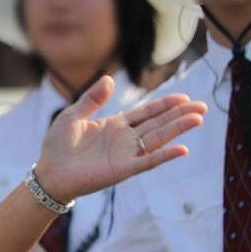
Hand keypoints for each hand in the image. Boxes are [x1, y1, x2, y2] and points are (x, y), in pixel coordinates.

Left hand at [35, 76, 206, 201]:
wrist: (49, 174)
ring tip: (198, 118)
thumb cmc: (57, 147)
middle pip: (158, 124)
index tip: (184, 97)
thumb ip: (91, 99)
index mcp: (115, 125)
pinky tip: (181, 149)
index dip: (165, 105)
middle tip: (201, 106)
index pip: (146, 113)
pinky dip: (164, 156)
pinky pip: (147, 162)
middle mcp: (125, 139)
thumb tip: (108, 78)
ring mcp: (126, 155)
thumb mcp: (72, 115)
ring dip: (178, 129)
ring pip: (158, 139)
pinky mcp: (122, 170)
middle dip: (179, 115)